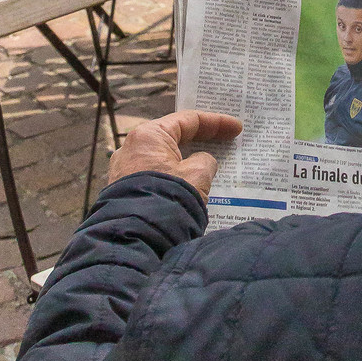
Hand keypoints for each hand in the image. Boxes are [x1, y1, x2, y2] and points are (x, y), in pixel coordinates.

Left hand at [103, 109, 241, 200]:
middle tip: (224, 142)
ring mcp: (125, 172)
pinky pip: (155, 176)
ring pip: (164, 159)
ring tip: (209, 166)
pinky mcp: (124, 193)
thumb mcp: (197, 175)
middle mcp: (132, 148)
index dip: (216, 123)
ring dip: (187, 162)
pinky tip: (190, 187)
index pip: (188, 120)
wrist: (136, 240)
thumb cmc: (168, 199)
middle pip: (173, 138)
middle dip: (200, 141)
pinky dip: (174, 177)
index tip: (237, 129)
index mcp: (148, 135)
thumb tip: (200, 162)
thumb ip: (206, 160)